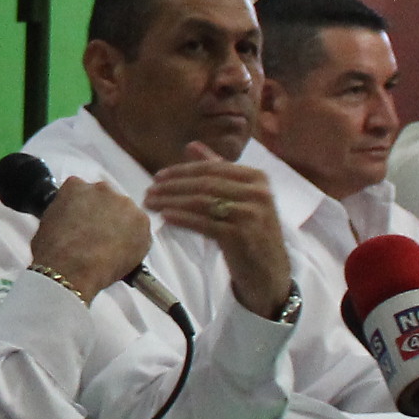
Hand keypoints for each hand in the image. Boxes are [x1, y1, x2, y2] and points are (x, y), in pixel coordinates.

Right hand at [25, 179, 149, 300]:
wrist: (71, 269)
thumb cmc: (54, 251)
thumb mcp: (48, 222)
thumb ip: (64, 212)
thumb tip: (71, 221)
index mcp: (76, 186)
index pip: (84, 192)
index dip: (85, 210)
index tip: (85, 222)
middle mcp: (102, 189)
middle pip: (107, 201)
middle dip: (105, 216)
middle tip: (98, 237)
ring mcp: (124, 204)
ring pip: (126, 215)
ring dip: (121, 228)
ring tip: (110, 250)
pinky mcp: (141, 221)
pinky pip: (141, 231)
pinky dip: (135, 242)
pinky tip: (121, 256)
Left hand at [141, 146, 290, 316]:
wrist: (269, 272)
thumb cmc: (251, 231)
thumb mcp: (240, 198)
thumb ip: (218, 170)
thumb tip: (192, 145)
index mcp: (257, 177)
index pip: (212, 167)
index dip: (182, 170)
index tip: (158, 175)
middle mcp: (258, 193)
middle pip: (205, 184)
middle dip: (173, 186)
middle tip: (149, 190)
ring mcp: (252, 214)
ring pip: (203, 202)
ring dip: (172, 202)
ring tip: (150, 203)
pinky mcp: (242, 236)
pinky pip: (205, 224)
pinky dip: (182, 219)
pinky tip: (165, 217)